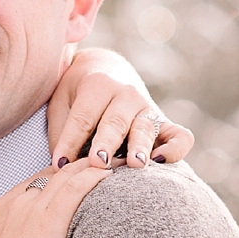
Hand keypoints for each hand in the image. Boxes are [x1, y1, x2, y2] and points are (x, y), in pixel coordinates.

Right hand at [0, 159, 112, 237]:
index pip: (32, 182)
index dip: (56, 177)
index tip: (74, 177)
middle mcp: (14, 202)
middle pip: (51, 173)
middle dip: (77, 165)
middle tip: (101, 161)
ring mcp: (30, 209)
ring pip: (66, 175)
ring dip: (91, 165)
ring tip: (113, 160)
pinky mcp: (49, 220)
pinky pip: (76, 187)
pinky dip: (94, 176)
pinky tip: (110, 173)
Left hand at [47, 67, 192, 168]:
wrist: (105, 69)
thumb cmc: (76, 95)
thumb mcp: (61, 104)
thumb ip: (61, 133)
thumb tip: (62, 168)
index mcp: (97, 85)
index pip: (82, 117)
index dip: (69, 142)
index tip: (58, 165)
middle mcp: (126, 93)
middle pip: (115, 122)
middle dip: (107, 143)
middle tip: (98, 163)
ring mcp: (148, 108)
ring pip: (145, 128)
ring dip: (140, 147)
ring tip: (135, 164)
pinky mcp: (164, 123)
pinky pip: (180, 135)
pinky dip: (176, 147)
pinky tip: (162, 161)